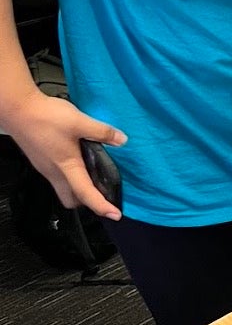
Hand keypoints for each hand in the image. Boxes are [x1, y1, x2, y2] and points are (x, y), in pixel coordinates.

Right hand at [5, 91, 125, 218]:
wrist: (17, 108)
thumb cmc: (45, 117)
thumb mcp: (79, 122)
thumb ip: (102, 132)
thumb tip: (121, 140)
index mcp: (67, 167)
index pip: (86, 194)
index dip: (102, 206)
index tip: (115, 215)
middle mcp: (54, 173)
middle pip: (72, 198)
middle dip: (88, 202)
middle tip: (104, 194)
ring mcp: (45, 168)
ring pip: (64, 188)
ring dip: (79, 188)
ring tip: (96, 177)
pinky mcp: (41, 160)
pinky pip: (57, 177)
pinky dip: (70, 176)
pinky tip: (79, 160)